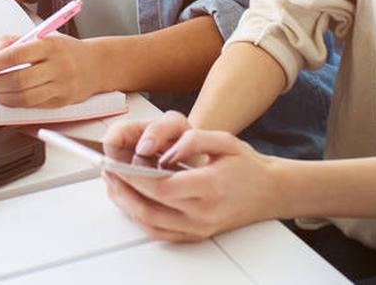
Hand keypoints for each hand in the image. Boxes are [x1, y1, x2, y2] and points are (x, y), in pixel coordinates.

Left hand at [0, 32, 102, 107]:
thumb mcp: (40, 36)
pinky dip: (16, 103)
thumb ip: (11, 43)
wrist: (97, 64)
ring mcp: (61, 86)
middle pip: (17, 80)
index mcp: (49, 45)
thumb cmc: (65, 50)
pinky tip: (10, 96)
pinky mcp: (62, 102)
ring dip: (2, 96)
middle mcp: (57, 66)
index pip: (13, 56)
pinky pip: (33, 107)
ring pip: (24, 98)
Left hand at [102, 118, 283, 241]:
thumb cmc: (248, 166)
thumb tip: (167, 150)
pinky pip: (160, 232)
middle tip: (106, 171)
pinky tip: (129, 201)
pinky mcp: (196, 234)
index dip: (134, 177)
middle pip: (151, 206)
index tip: (116, 164)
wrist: (270, 192)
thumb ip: (194, 139)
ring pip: (151, 223)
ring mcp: (199, 228)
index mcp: (211, 187)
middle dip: (123, 189)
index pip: (162, 187)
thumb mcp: (225, 141)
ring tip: (112, 184)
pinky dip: (139, 218)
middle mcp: (203, 213)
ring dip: (126, 204)